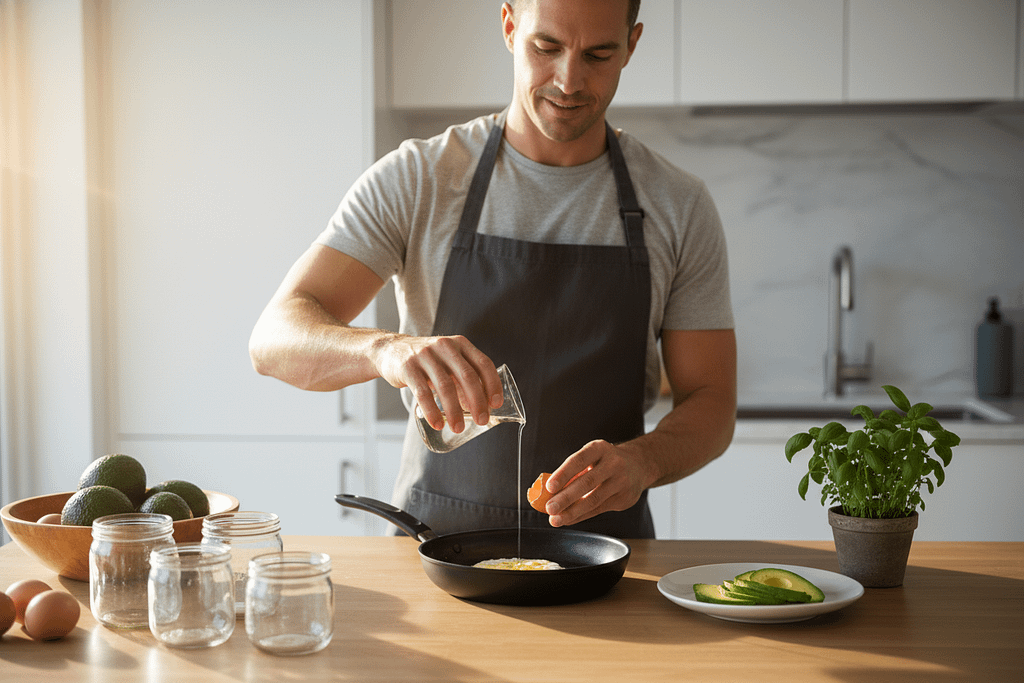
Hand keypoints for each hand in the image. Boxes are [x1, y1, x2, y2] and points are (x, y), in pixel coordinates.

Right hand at [372, 334, 502, 432]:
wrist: (391, 350)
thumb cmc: (427, 361)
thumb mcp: (448, 361)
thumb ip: (464, 380)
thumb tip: (481, 407)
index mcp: (460, 344)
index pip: (483, 364)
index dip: (493, 385)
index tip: (495, 404)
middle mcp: (445, 346)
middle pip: (467, 376)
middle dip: (477, 402)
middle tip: (482, 420)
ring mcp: (425, 356)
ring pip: (445, 386)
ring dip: (454, 411)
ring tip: (458, 427)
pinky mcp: (408, 367)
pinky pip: (422, 393)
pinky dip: (432, 411)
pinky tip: (438, 424)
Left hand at [542, 440, 653, 526]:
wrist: (638, 466)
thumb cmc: (605, 462)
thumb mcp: (592, 458)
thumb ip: (573, 472)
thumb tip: (549, 493)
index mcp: (599, 448)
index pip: (578, 460)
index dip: (563, 474)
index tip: (549, 487)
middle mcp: (613, 463)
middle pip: (587, 482)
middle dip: (566, 497)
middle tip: (549, 508)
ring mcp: (621, 481)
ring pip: (594, 499)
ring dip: (572, 512)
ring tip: (556, 519)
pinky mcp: (625, 498)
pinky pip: (599, 509)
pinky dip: (581, 516)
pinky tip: (569, 519)